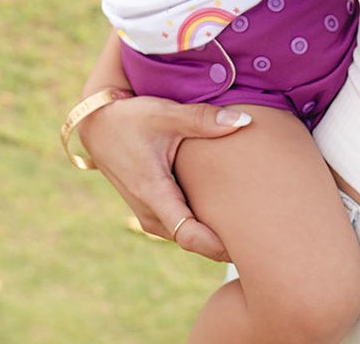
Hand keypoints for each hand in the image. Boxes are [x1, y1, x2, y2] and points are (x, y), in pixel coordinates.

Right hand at [77, 94, 251, 260]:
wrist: (98, 124)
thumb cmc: (131, 118)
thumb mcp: (166, 114)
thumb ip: (204, 119)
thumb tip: (244, 121)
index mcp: (153, 193)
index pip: (189, 234)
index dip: (218, 245)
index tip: (248, 244)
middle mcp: (149, 211)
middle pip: (191, 240)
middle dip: (222, 243)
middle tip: (261, 237)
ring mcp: (147, 212)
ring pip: (185, 235)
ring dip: (211, 235)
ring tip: (249, 228)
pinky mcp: (150, 207)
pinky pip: (179, 225)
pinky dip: (200, 225)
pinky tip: (225, 215)